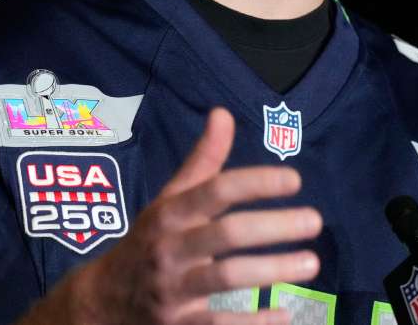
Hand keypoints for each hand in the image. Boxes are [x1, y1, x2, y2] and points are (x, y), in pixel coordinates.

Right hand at [18, 107, 322, 324]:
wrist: (102, 302)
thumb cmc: (148, 242)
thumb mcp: (168, 200)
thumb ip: (202, 162)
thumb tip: (222, 113)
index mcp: (170, 213)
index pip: (215, 190)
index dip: (256, 183)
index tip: (295, 181)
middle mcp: (170, 248)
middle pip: (226, 234)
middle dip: (274, 227)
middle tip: (315, 221)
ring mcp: (173, 289)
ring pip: (226, 278)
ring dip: (273, 270)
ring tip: (312, 262)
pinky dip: (254, 323)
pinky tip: (286, 314)